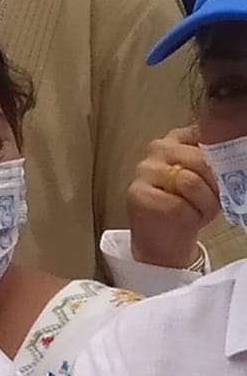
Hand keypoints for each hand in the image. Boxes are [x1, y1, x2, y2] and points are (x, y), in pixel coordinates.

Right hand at [129, 126, 218, 268]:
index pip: (207, 134)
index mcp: (178, 138)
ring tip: (200, 212)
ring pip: (191, 182)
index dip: (223, 158)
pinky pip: (177, 205)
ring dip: (205, 204)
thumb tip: (238, 156)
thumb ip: (216, 160)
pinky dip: (190, 217)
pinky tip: (185, 220)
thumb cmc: (190, 206)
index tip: (226, 175)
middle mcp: (158, 148)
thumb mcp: (209, 178)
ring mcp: (144, 170)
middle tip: (216, 200)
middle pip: (201, 159)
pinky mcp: (138, 195)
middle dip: (216, 185)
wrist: (164, 241)